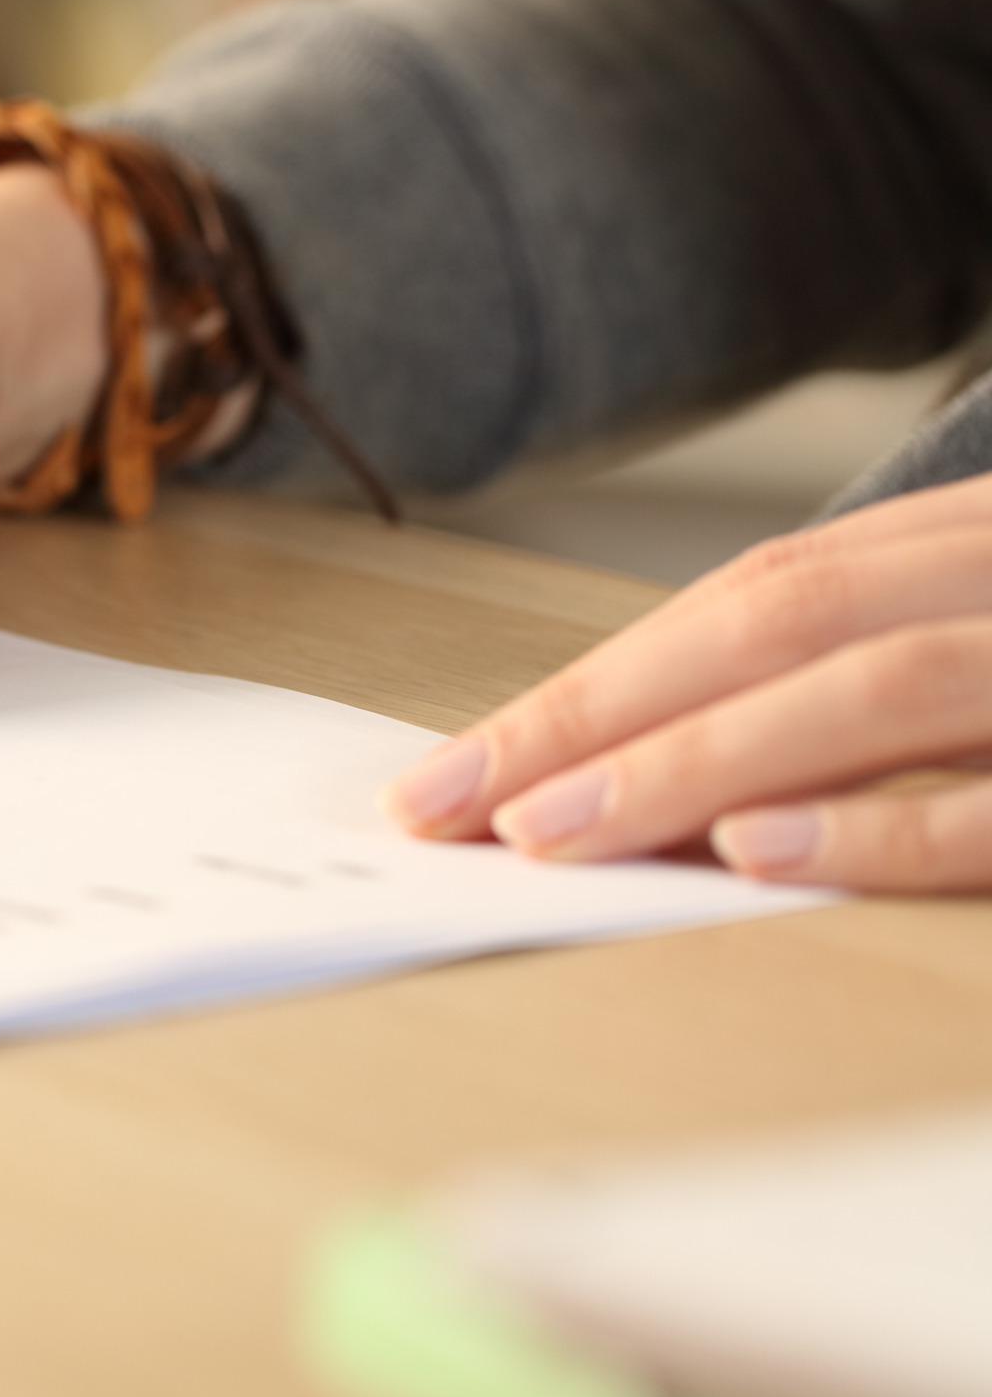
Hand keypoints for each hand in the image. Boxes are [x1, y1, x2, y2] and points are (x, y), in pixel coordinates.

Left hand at [387, 469, 991, 890]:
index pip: (758, 597)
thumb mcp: (989, 639)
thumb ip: (865, 681)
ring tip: (550, 830)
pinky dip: (875, 826)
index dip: (600, 681)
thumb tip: (658, 784)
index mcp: (975, 546)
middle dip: (602, 716)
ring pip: (876, 686)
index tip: (460, 771)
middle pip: (784, 624)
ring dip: (697, 759)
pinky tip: (750, 850)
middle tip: (457, 805)